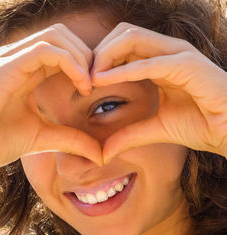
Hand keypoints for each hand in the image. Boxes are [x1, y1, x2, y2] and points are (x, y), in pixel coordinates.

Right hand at [0, 24, 101, 171]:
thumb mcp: (45, 138)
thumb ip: (72, 139)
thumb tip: (99, 154)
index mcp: (28, 71)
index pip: (63, 50)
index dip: (85, 63)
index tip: (95, 88)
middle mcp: (19, 58)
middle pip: (62, 36)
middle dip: (86, 56)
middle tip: (96, 82)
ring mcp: (11, 59)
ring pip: (56, 36)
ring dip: (80, 57)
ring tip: (88, 85)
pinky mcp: (6, 66)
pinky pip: (45, 50)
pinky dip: (70, 63)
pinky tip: (81, 84)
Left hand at [91, 22, 226, 161]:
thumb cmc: (199, 125)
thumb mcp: (155, 129)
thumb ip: (129, 135)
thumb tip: (104, 151)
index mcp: (159, 63)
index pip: (122, 47)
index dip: (100, 60)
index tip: (84, 81)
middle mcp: (167, 52)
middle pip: (122, 35)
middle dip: (98, 53)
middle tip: (83, 77)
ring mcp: (178, 55)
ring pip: (132, 38)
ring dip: (106, 56)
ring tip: (90, 79)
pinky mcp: (188, 65)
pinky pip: (149, 61)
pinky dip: (124, 70)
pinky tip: (103, 81)